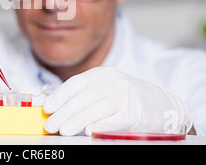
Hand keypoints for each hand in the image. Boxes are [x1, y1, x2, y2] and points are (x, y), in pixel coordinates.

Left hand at [43, 67, 192, 135]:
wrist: (158, 103)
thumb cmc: (122, 98)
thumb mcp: (102, 90)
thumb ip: (82, 97)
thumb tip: (55, 111)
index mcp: (101, 74)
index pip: (76, 83)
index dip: (60, 95)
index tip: (47, 108)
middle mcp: (113, 81)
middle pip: (85, 96)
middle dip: (65, 111)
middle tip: (51, 125)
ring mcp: (125, 95)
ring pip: (98, 108)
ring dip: (79, 120)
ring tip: (64, 130)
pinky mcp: (135, 112)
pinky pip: (116, 119)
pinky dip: (102, 125)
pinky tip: (89, 131)